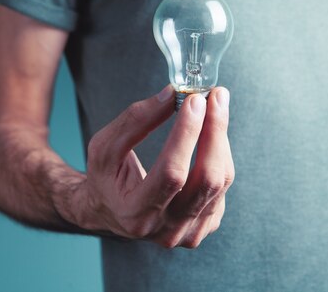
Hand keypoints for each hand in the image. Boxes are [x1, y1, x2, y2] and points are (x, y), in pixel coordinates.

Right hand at [76, 85, 233, 247]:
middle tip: (216, 96)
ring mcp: (188, 233)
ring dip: (220, 139)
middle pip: (206, 179)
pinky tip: (210, 136)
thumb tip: (172, 95)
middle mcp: (166, 230)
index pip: (171, 173)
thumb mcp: (104, 148)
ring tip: (215, 107)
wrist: (111, 213)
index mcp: (135, 213)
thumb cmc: (106, 178)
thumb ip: (134, 121)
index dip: (187, 134)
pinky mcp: (205, 227)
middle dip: (215, 132)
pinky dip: (220, 155)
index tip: (195, 100)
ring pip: (220, 181)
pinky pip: (223, 186)